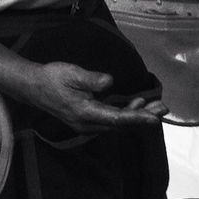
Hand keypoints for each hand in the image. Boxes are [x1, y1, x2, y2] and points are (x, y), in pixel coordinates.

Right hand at [24, 61, 167, 133]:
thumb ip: (91, 80)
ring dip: (137, 115)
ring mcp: (88, 123)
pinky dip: (126, 113)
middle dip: (143, 117)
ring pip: (117, 122)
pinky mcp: (88, 118)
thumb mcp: (72, 74)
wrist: (34, 87)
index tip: (154, 117)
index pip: (117, 119)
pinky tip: (137, 104)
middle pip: (121, 124)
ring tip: (156, 106)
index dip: (137, 118)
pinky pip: (111, 119)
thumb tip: (110, 82)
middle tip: (164, 108)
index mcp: (86, 113)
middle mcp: (89, 124)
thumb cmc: (52, 78)